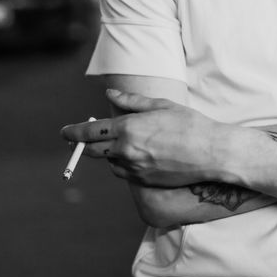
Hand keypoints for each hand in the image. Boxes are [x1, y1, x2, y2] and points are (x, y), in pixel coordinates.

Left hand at [60, 89, 229, 186]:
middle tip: (81, 139)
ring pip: (109, 162)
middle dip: (84, 144)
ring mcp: (135, 168)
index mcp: (129, 128)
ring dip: (108, 153)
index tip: (64, 133)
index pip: (89, 132)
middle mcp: (127, 150)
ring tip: (123, 142)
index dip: (73, 132)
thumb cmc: (190, 124)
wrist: (212, 153)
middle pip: (92, 151)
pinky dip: (123, 164)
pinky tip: (136, 155)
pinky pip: (124, 173)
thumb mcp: (161, 106)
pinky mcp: (144, 181)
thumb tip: (110, 95)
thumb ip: (132, 102)